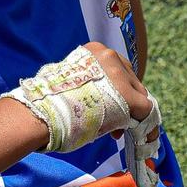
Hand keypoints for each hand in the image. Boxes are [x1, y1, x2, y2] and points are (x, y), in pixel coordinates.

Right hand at [7, 43, 161, 186]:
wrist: (41, 114)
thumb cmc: (48, 103)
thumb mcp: (72, 82)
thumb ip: (90, 84)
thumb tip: (102, 101)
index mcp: (94, 51)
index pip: (117, 69)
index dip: (117, 90)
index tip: (111, 108)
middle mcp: (109, 57)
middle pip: (130, 80)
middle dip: (126, 103)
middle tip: (116, 126)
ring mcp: (120, 75)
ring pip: (139, 94)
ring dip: (133, 113)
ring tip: (121, 131)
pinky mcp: (128, 96)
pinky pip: (145, 109)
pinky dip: (143, 123)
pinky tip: (136, 134)